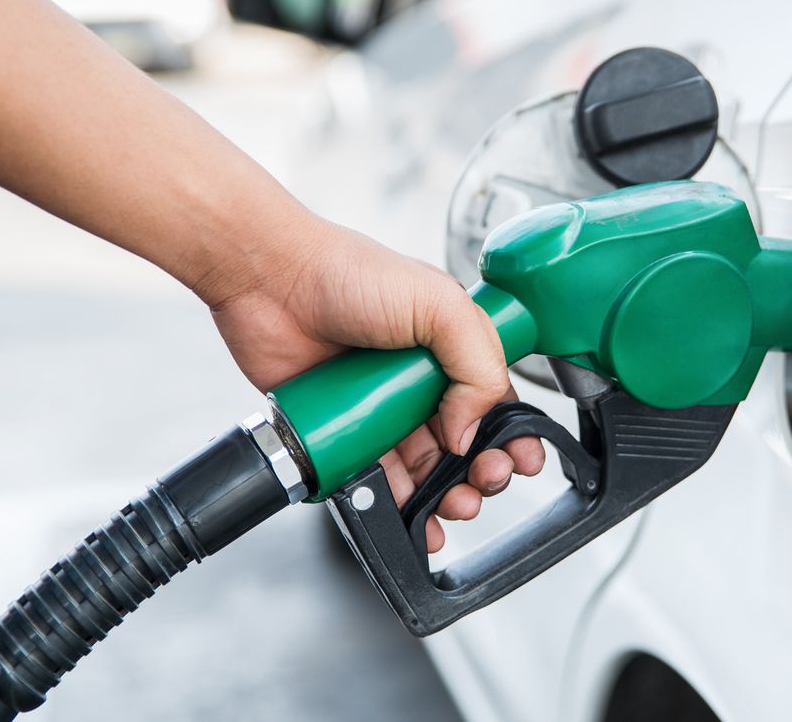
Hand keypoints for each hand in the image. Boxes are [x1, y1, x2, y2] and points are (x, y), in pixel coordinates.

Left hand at [205, 216, 544, 551]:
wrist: (270, 282)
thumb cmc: (347, 273)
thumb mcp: (439, 304)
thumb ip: (477, 365)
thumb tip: (470, 431)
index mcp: (453, 345)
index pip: (498, 400)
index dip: (514, 433)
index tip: (521, 457)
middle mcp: (421, 378)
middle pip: (468, 442)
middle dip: (485, 470)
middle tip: (485, 479)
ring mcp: (383, 408)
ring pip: (427, 469)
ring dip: (448, 495)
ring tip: (454, 504)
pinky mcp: (345, 432)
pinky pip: (377, 479)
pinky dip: (398, 505)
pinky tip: (413, 518)